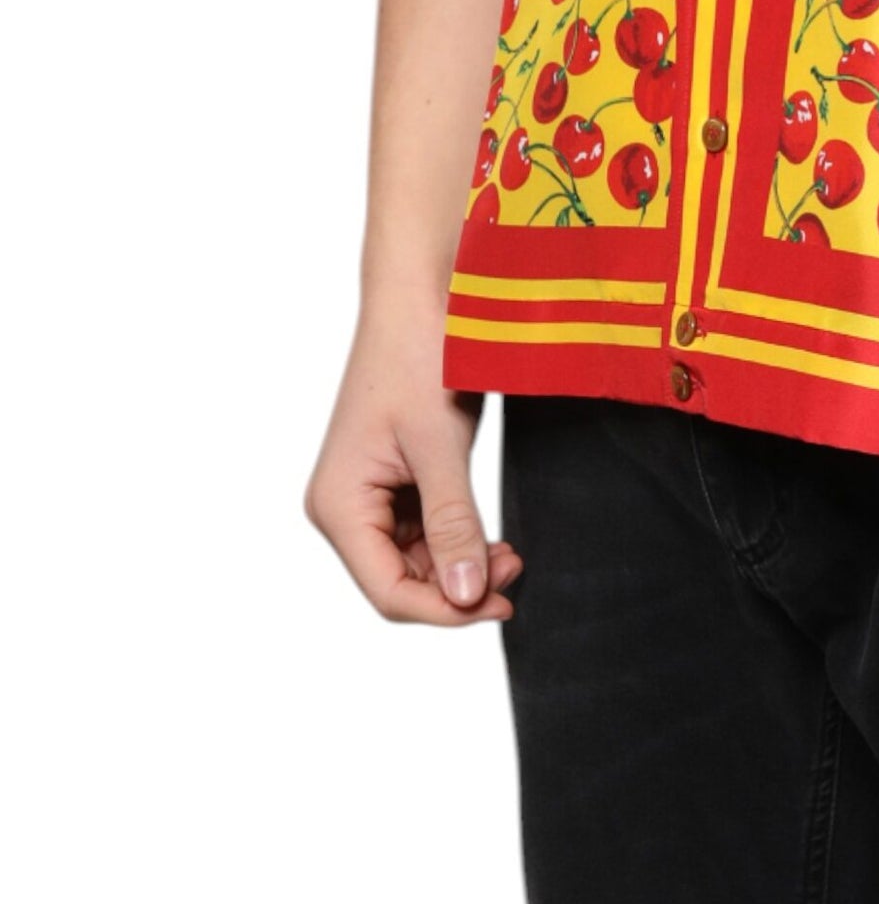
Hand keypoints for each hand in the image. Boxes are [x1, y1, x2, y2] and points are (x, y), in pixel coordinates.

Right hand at [304, 297, 521, 624]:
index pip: (388, 590)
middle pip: (400, 580)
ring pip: (415, 560)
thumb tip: (467, 597)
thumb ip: (453, 523)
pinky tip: (490, 535)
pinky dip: (458, 538)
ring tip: (511, 554)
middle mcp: (344, 506)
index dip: (444, 611)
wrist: (422, 292)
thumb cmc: (421, 356)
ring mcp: (368, 493)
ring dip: (461, 564)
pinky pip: (423, 529)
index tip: (501, 605)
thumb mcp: (440, 445)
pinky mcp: (394, 478)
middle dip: (457, 587)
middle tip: (516, 572)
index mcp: (339, 504)